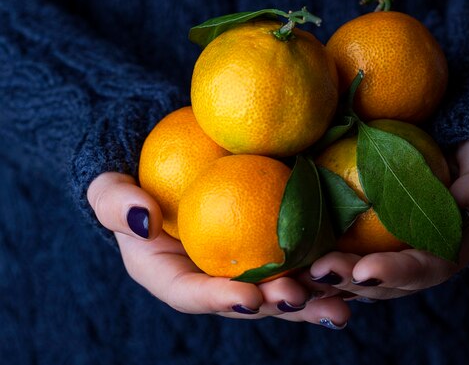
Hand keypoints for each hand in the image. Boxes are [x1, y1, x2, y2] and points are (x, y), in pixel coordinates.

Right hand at [87, 172, 349, 327]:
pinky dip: (325, 265)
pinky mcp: (273, 243)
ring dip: (311, 297)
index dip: (220, 300)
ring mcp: (247, 264)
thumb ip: (116, 203)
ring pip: (280, 286)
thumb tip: (143, 219)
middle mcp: (215, 279)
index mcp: (175, 276)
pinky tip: (354, 270)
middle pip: (247, 301)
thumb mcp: (110, 190)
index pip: (194, 294)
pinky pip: (300, 256)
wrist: (171, 167)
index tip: (246, 298)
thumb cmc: (134, 182)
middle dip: (275, 305)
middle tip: (299, 299)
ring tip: (341, 305)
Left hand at [304, 138, 468, 300]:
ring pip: (353, 277)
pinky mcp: (362, 241)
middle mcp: (415, 263)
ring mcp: (386, 255)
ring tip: (293, 275)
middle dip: (349, 282)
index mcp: (448, 252)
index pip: (424, 270)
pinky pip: (337, 253)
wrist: (449, 150)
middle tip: (318, 273)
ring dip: (323, 280)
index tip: (365, 271)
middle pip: (382, 284)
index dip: (396, 273)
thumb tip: (465, 206)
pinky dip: (312, 258)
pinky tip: (286, 255)